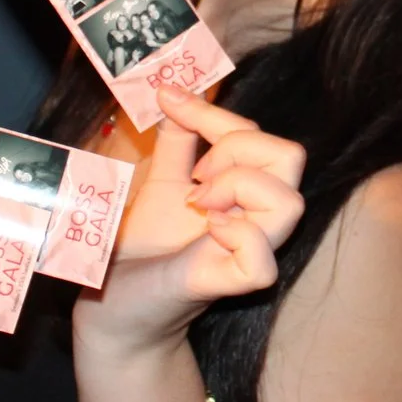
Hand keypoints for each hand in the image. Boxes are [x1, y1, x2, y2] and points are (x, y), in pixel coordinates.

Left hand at [75, 86, 305, 353]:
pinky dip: (235, 237)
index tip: (169, 100)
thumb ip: (177, 141)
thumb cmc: (141, 249)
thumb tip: (173, 91)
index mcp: (243, 192)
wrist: (109, 309)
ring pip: (290, 205)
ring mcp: (244, 256)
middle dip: (236, 146)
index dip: (217, 111)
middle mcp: (254, 221)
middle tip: (194, 174)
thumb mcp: (160, 183)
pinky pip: (261, 263)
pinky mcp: (222, 287)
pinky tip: (205, 233)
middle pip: (291, 158)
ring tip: (197, 201)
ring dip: (237, 187)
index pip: (259, 135)